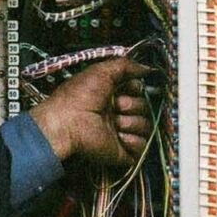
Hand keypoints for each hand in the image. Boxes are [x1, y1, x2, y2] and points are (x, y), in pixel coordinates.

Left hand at [29, 58, 150, 173]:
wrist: (69, 124)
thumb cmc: (79, 97)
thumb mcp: (100, 72)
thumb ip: (125, 65)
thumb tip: (147, 67)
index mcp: (110, 94)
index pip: (137, 90)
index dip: (136, 89)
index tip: (129, 88)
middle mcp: (116, 113)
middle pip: (144, 107)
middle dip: (132, 105)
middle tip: (116, 107)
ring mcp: (120, 132)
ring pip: (145, 126)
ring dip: (131, 122)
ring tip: (115, 123)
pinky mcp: (122, 150)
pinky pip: (142, 146)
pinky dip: (133, 141)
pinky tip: (119, 137)